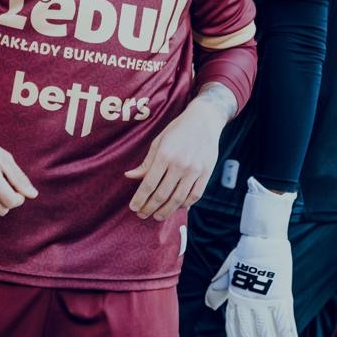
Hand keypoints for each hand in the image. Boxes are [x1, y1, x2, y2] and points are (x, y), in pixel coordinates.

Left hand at [125, 91, 226, 219]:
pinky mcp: (206, 173)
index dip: (140, 199)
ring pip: (178, 199)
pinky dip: (185, 205)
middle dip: (150, 208)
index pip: (149, 184)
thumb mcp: (158, 142)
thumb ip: (146, 163)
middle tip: (142, 215)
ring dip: (166, 211)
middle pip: (162, 194)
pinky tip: (176, 207)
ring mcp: (195, 170)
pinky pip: (195, 195)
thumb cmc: (177, 130)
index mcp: (164, 155)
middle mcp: (180, 164)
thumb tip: (129, 176)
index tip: (133, 208)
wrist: (204, 120)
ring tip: (156, 216)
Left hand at [204, 177, 298, 336]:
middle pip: (251, 333)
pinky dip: (288, 335)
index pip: (233, 325)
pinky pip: (285, 322)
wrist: (261, 240)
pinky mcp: (281, 297)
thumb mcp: (227, 272)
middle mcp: (247, 302)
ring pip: (268, 332)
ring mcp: (264, 301)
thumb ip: (220, 289)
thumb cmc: (244, 254)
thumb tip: (209, 305)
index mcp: (234, 296)